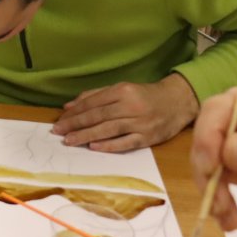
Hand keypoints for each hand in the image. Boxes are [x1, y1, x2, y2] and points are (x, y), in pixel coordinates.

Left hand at [52, 74, 198, 151]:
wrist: (178, 102)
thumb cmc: (144, 95)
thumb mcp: (121, 89)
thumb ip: (95, 96)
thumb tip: (69, 106)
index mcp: (123, 91)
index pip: (93, 103)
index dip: (74, 113)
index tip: (60, 120)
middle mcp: (131, 106)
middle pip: (98, 116)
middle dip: (75, 125)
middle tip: (58, 132)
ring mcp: (140, 123)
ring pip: (109, 129)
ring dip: (86, 136)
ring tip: (70, 141)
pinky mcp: (149, 137)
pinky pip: (126, 142)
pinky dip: (110, 145)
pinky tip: (94, 147)